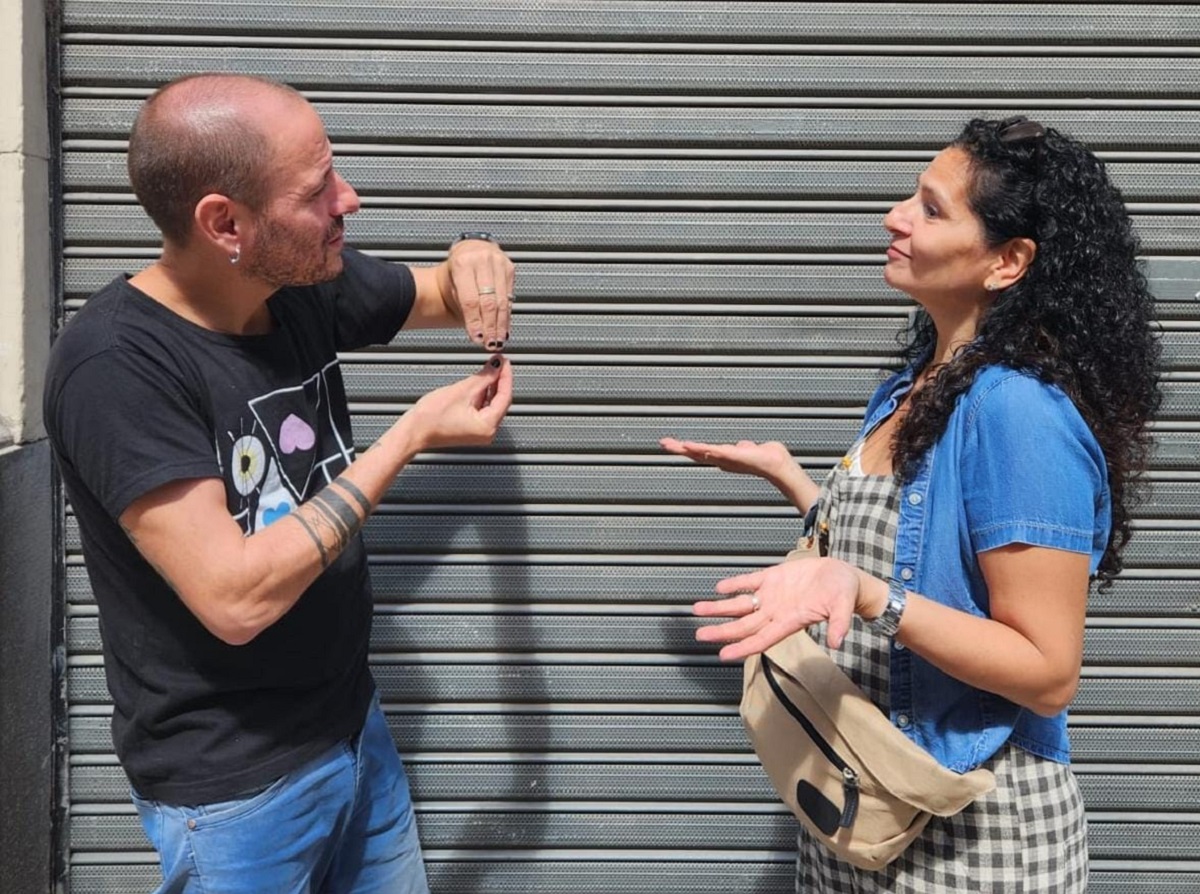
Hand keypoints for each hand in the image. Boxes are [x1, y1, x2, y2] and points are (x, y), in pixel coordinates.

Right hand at [406, 356, 512, 450]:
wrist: (413, 431)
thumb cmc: (431, 418)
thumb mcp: (462, 390)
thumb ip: (484, 376)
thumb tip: (497, 366)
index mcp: (488, 426)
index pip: (505, 396)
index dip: (506, 376)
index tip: (505, 361)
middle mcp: (488, 432)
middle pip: (500, 401)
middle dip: (499, 380)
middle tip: (499, 362)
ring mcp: (480, 432)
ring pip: (492, 404)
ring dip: (491, 387)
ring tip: (490, 369)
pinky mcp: (472, 430)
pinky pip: (483, 409)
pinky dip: (482, 396)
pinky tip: (480, 383)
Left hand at [446, 239, 514, 351]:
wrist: (468, 251)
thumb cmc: (457, 271)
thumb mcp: (452, 285)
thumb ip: (464, 307)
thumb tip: (478, 333)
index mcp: (463, 263)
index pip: (471, 300)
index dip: (475, 322)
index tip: (477, 338)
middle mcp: (482, 260)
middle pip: (489, 301)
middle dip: (490, 326)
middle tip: (490, 343)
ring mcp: (498, 262)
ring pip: (503, 301)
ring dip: (501, 324)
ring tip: (498, 340)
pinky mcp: (510, 268)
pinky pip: (509, 297)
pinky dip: (506, 315)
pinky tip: (504, 328)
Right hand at [659, 437, 793, 480]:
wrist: (777, 465)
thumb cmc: (768, 458)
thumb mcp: (751, 449)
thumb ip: (745, 447)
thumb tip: (744, 445)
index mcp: (724, 457)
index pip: (701, 452)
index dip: (687, 448)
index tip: (672, 443)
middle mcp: (722, 459)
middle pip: (695, 453)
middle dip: (678, 449)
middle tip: (662, 443)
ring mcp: (725, 458)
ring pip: (700, 452)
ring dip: (685, 448)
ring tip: (670, 444)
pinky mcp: (731, 456)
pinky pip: (713, 451)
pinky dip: (700, 449)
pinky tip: (689, 445)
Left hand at [693, 557, 868, 659]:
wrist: (843, 575)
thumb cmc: (844, 593)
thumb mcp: (843, 607)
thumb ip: (839, 623)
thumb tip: (838, 642)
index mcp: (790, 622)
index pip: (761, 639)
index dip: (742, 647)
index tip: (723, 654)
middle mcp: (776, 612)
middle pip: (743, 625)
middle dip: (721, 631)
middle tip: (699, 635)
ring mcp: (773, 595)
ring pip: (740, 605)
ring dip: (719, 608)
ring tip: (697, 609)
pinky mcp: (774, 577)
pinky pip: (749, 582)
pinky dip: (734, 584)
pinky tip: (719, 588)